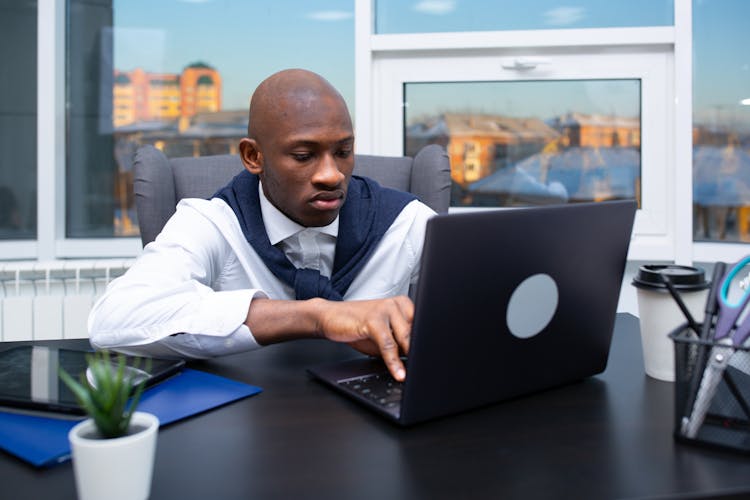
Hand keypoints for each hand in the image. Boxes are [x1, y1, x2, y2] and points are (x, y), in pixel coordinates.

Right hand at [246, 295, 413, 381]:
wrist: (330, 317)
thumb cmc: (358, 326)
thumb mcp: (383, 337)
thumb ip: (401, 344)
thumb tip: (418, 359)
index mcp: (404, 305)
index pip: (423, 326)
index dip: (428, 345)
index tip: (433, 363)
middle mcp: (397, 304)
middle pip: (417, 333)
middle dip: (421, 353)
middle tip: (427, 371)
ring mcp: (385, 309)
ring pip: (405, 338)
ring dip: (410, 360)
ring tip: (413, 377)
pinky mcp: (373, 319)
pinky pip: (388, 344)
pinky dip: (394, 361)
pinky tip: (397, 372)